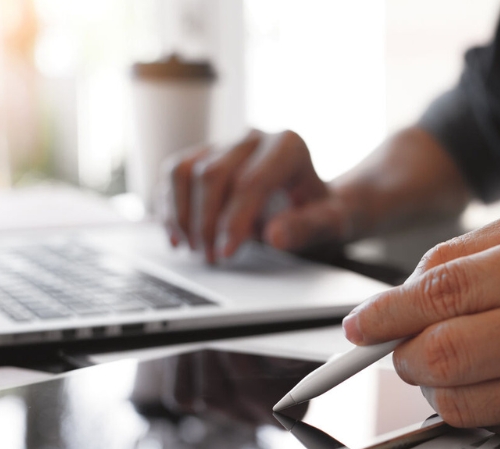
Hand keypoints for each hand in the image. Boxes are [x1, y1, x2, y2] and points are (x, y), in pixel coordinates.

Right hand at [157, 129, 348, 263]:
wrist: (313, 201)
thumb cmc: (322, 211)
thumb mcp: (329, 223)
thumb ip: (306, 227)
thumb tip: (275, 236)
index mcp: (289, 146)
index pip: (251, 181)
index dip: (234, 220)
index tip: (225, 253)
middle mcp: (254, 138)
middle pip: (213, 174)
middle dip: (207, 222)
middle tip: (211, 258)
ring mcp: (227, 143)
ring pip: (186, 171)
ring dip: (182, 214)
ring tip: (194, 249)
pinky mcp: (206, 154)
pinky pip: (176, 173)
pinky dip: (170, 206)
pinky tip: (177, 236)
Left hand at [342, 206, 499, 445]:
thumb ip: (474, 251)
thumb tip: (400, 295)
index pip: (451, 289)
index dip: (388, 310)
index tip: (358, 323)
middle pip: (448, 352)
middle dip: (401, 355)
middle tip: (394, 347)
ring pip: (463, 401)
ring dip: (431, 386)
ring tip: (443, 363)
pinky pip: (496, 427)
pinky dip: (473, 408)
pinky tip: (490, 384)